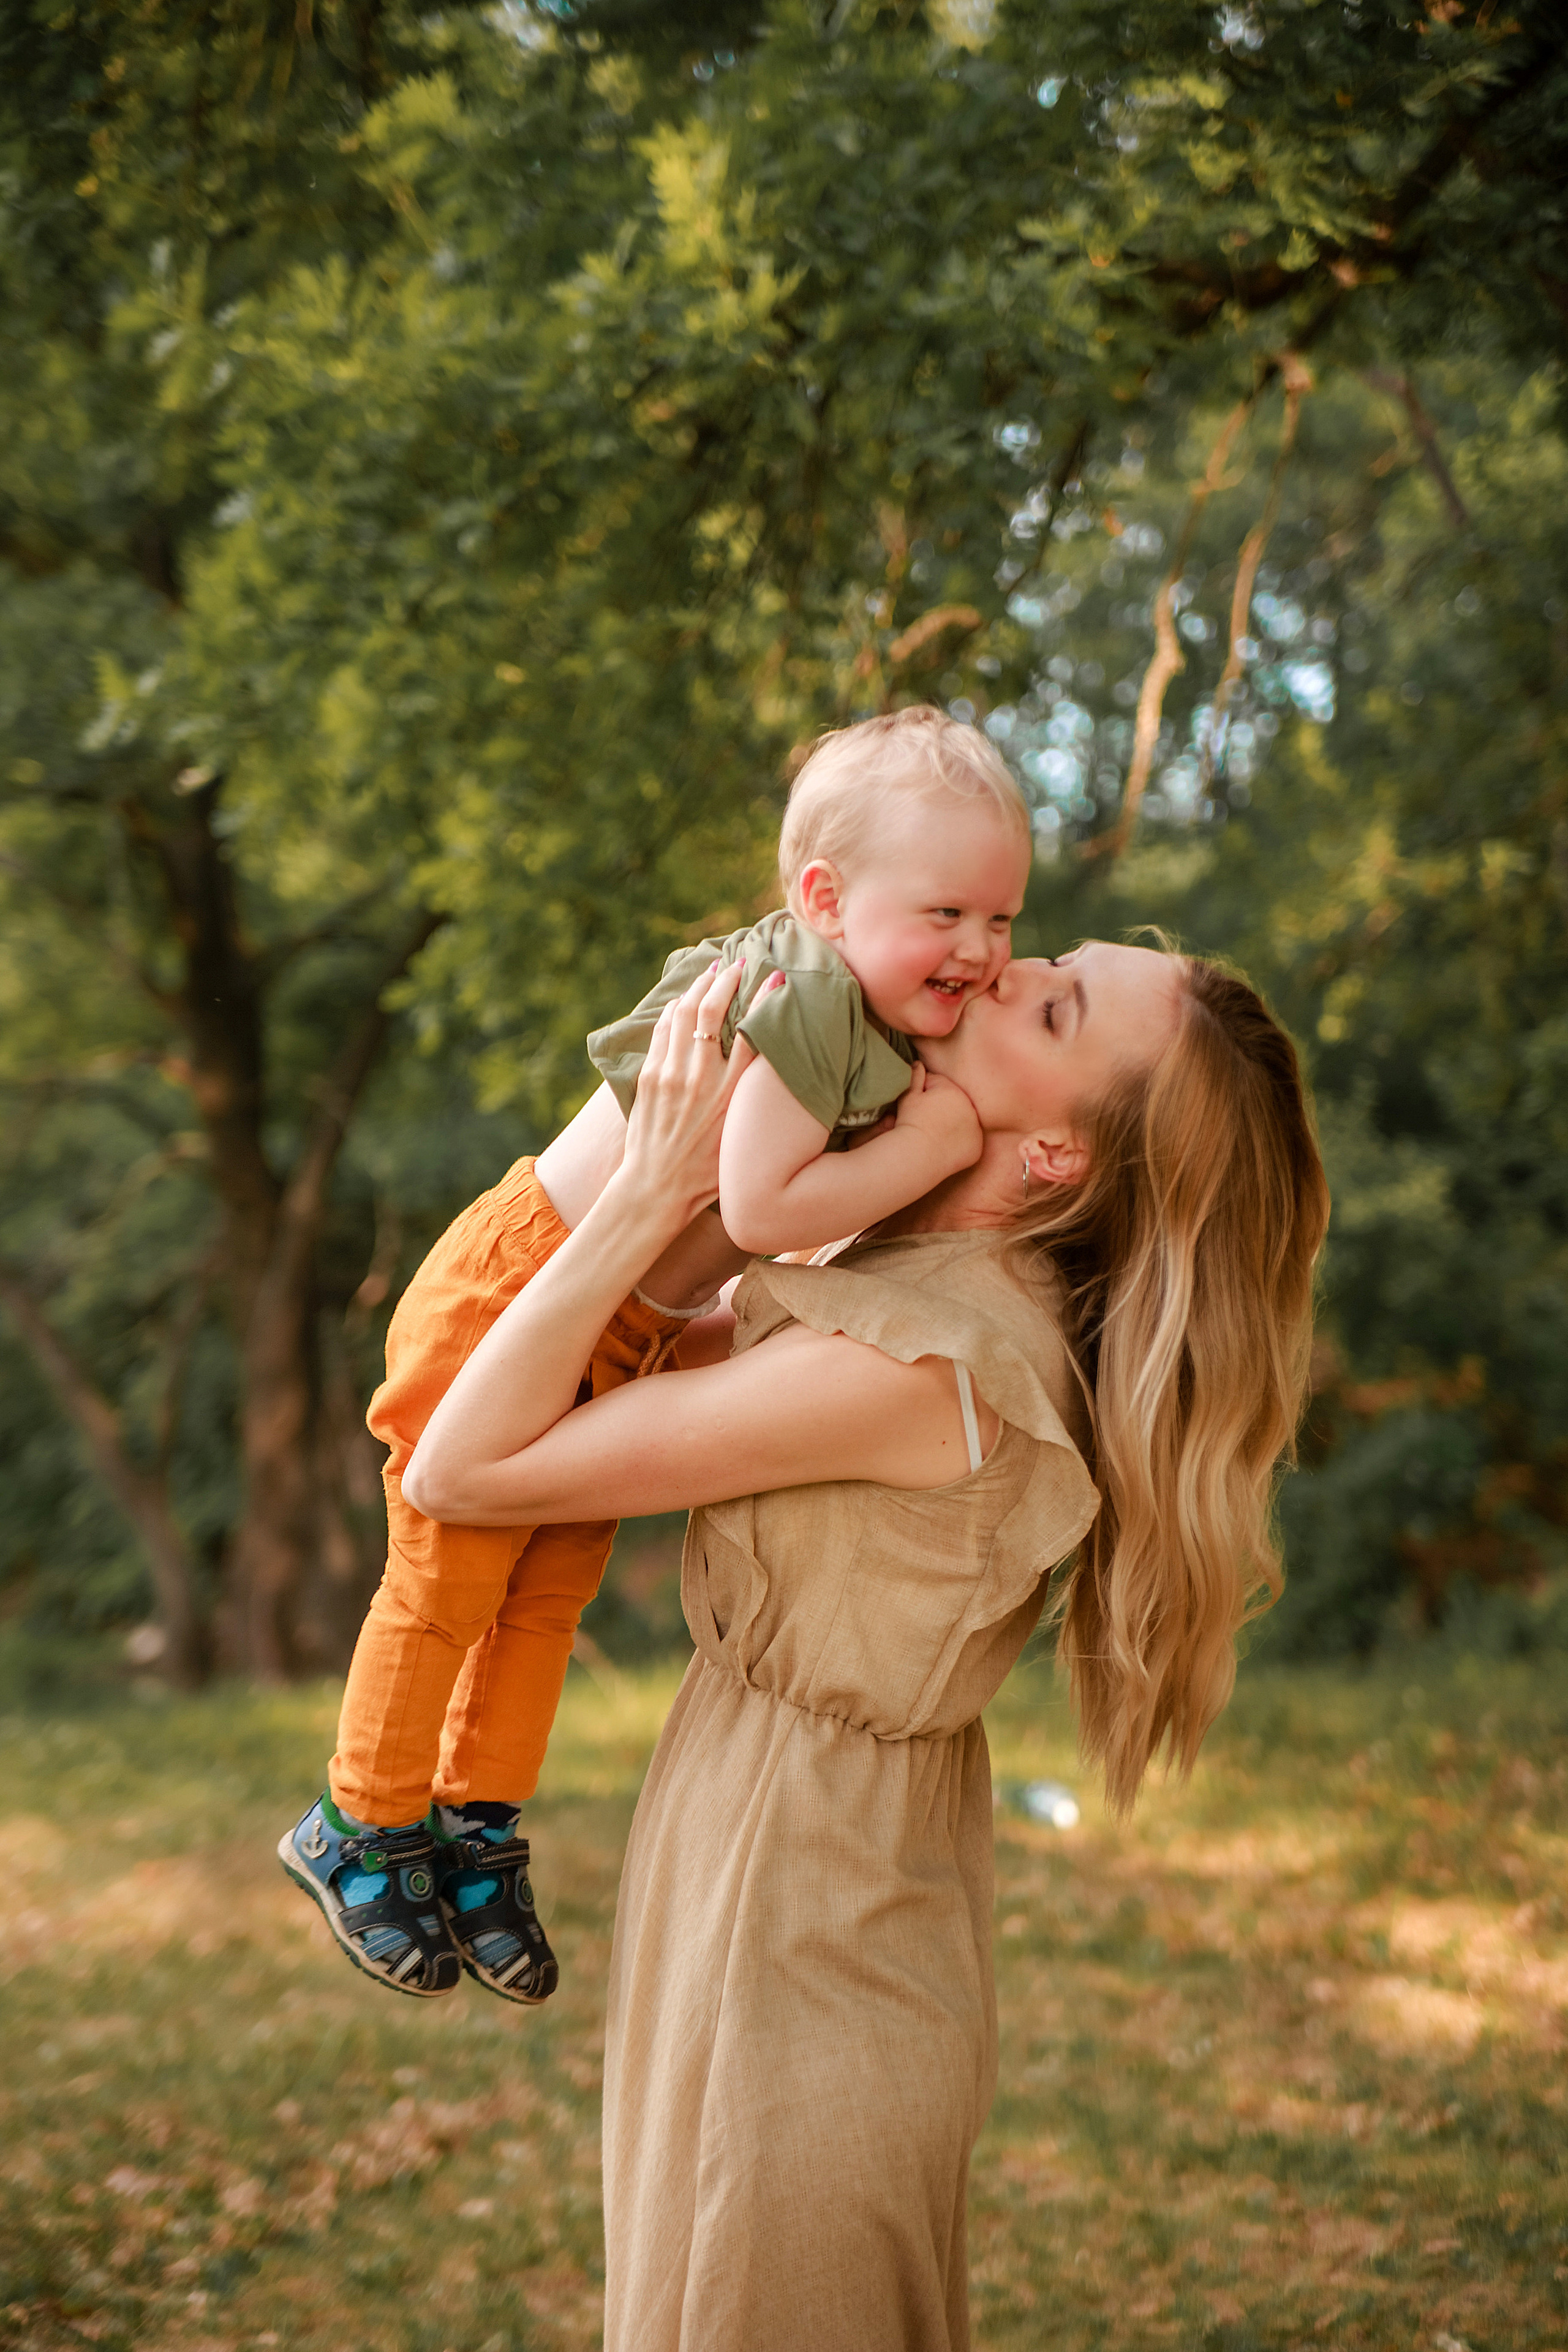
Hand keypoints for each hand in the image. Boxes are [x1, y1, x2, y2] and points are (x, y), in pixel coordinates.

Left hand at [616, 960, 757, 1223]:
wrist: (656, 1188)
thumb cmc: (707, 1171)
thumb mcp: (741, 1133)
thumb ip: (750, 1097)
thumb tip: (765, 1066)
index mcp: (731, 1093)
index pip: (753, 1032)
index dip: (765, 999)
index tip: (776, 977)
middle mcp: (701, 1077)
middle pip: (713, 1010)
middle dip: (726, 980)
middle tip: (737, 963)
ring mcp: (670, 1074)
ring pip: (683, 1013)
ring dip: (698, 986)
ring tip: (710, 971)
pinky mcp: (649, 1077)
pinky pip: (662, 1031)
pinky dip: (674, 1010)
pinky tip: (682, 1001)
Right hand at [891, 1062, 982, 1174]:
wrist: (917, 1155)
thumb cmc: (910, 1123)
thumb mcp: (908, 1095)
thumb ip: (915, 1076)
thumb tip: (918, 1063)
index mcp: (952, 1090)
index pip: (939, 1085)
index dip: (925, 1094)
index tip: (917, 1107)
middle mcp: (970, 1106)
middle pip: (954, 1103)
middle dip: (943, 1108)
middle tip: (926, 1122)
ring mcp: (976, 1128)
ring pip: (964, 1121)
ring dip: (954, 1124)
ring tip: (936, 1135)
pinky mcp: (977, 1147)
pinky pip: (970, 1142)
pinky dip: (961, 1144)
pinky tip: (946, 1148)